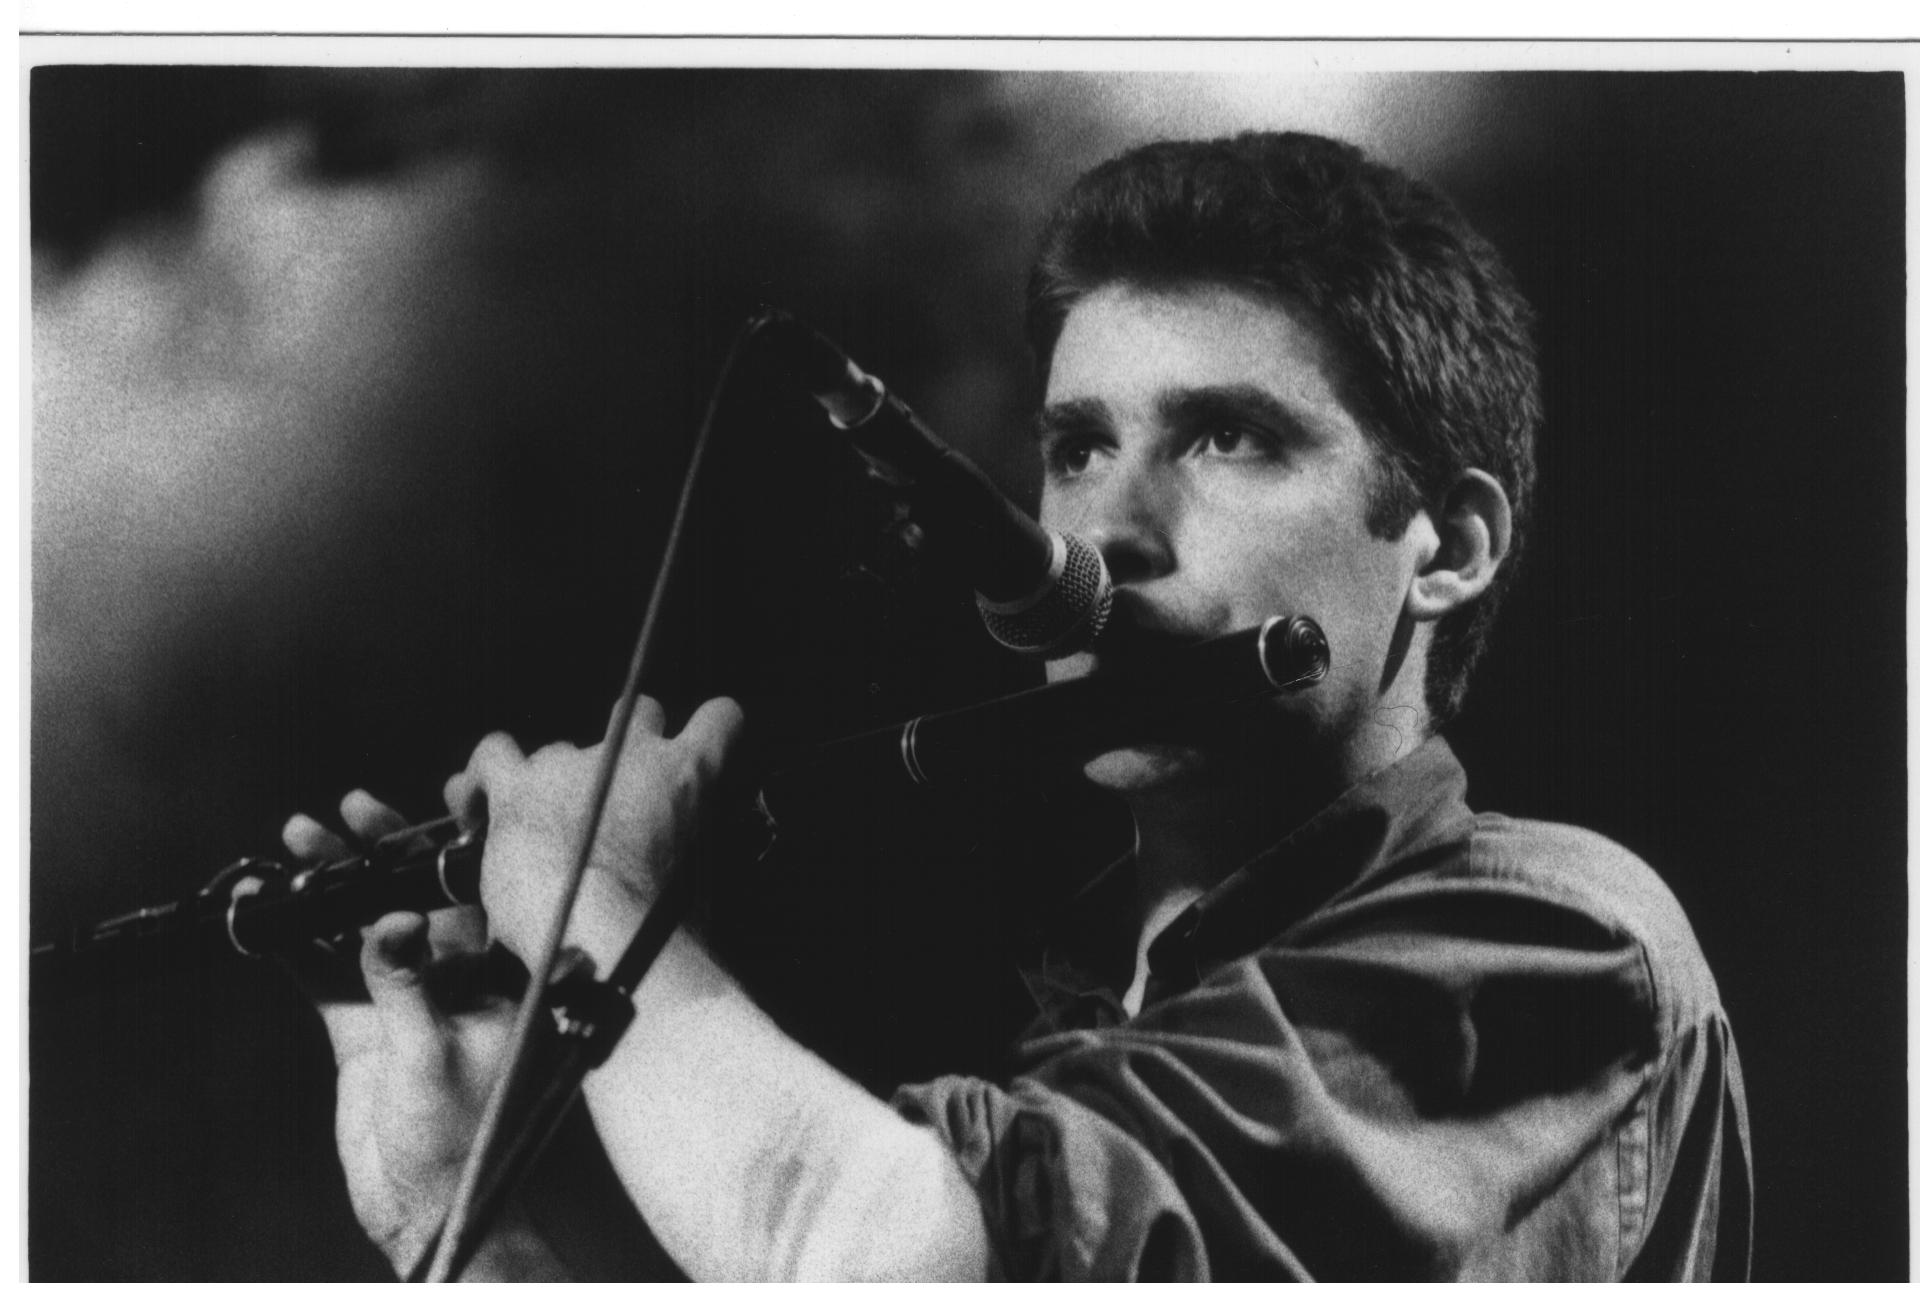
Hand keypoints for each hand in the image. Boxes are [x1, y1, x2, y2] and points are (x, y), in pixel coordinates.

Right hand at [283, 792, 522, 1276]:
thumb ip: (411, 985)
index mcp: (497, 974)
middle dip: (379, 851)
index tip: (442, 795)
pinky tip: (257, 907)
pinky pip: (321, 966)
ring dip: (328, 884)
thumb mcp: (437, 1054)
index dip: (458, 841)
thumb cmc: (462, 1135)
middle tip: (346, 811)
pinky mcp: (359, 1022)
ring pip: (363, 920)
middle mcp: (454, 973)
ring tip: (294, 840)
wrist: (426, 1205)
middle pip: (413, 894)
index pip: (480, 890)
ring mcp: (404, 993)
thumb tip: (396, 920)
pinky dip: (289, 937)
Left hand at [457, 695, 744, 972]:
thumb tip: (671, 866)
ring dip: (549, 781)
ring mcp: (573, 763)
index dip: (710, 731)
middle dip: (626, 745)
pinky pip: (493, 753)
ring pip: (558, 749)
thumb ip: (685, 851)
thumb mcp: (697, 883)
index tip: (691, 750)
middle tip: (610, 797)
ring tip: (530, 822)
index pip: (721, 719)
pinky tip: (474, 806)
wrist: (601, 933)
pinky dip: (481, 778)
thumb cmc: (653, 924)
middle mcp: (634, 752)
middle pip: (638, 714)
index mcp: (690, 778)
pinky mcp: (517, 785)